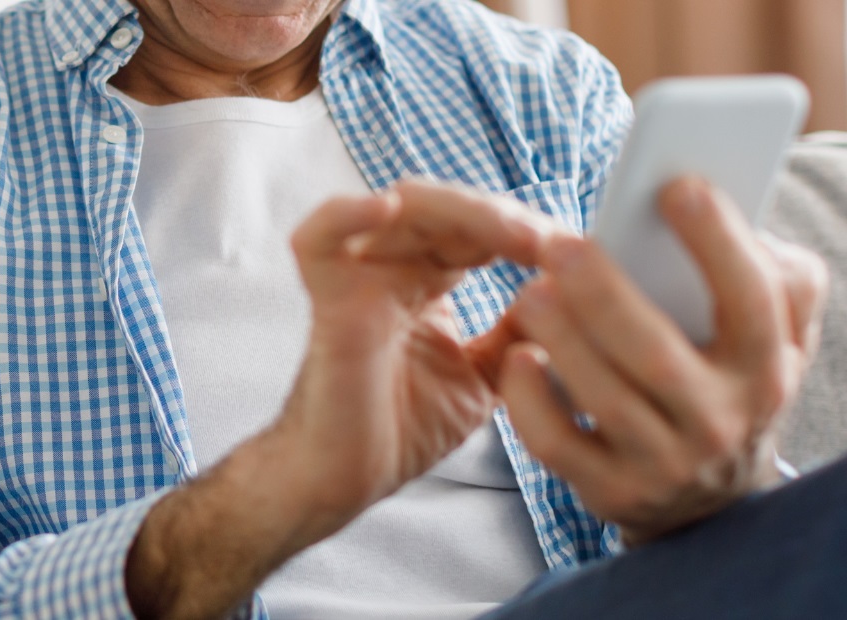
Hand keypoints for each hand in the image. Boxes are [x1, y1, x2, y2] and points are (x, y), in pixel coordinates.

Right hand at [127, 179, 560, 618]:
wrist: (348, 479)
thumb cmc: (401, 428)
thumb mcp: (487, 375)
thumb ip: (520, 334)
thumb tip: (570, 295)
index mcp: (426, 280)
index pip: (478, 229)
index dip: (528, 231)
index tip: (580, 253)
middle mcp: (391, 269)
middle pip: (446, 207)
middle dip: (506, 218)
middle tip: (554, 243)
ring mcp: (358, 278)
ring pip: (402, 208)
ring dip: (464, 210)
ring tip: (515, 234)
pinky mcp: (329, 300)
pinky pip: (319, 240)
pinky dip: (346, 214)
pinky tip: (385, 206)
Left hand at [498, 177, 828, 545]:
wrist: (709, 498)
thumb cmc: (728, 381)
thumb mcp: (772, 337)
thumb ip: (772, 277)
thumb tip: (730, 210)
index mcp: (766, 365)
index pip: (755, 299)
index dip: (718, 241)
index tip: (675, 186)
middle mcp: (722, 419)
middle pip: (658, 356)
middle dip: (604, 296)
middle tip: (560, 245)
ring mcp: (665, 463)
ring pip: (605, 398)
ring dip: (561, 338)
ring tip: (530, 292)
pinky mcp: (612, 490)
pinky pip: (558, 444)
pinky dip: (530, 402)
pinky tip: (515, 358)